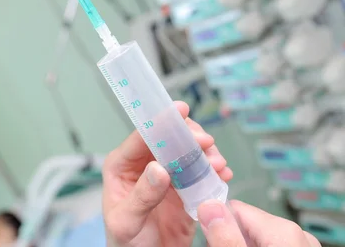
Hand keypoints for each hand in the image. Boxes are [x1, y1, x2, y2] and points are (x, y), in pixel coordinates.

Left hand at [102, 101, 232, 246]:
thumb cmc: (125, 243)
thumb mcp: (127, 222)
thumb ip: (141, 196)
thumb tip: (159, 167)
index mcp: (122, 165)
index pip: (142, 135)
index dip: (162, 120)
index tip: (180, 111)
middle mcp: (144, 164)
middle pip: (169, 137)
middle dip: (190, 136)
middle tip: (207, 144)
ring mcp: (167, 173)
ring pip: (188, 150)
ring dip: (206, 153)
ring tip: (218, 165)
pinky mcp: (184, 186)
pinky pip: (201, 170)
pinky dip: (214, 169)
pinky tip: (223, 175)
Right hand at [198, 200, 321, 245]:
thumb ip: (226, 237)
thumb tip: (208, 206)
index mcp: (283, 228)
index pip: (234, 208)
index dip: (218, 223)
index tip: (209, 238)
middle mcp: (298, 231)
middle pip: (247, 222)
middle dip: (233, 237)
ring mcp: (305, 245)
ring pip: (260, 235)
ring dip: (245, 244)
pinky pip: (275, 244)